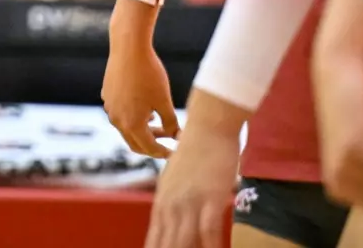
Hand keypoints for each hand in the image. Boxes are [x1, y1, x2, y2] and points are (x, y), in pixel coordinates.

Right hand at [105, 0, 180, 157]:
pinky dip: (133, 117)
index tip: (175, 152)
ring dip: (142, 130)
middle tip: (167, 142)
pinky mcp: (107, 96)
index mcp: (132, 125)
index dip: (164, 152)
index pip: (149, 148)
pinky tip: (144, 106)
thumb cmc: (149, 74)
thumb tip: (177, 137)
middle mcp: (117, 120)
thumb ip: (171, 123)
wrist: (128, 47)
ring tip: (157, 122)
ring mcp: (110, 108)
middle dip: (152, 144)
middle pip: (135, 142)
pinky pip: (120, 114)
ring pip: (127, 128)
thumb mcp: (164, 100)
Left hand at [144, 105, 242, 247]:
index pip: (154, 242)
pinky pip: (208, 232)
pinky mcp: (209, 199)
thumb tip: (172, 221)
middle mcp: (170, 206)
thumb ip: (173, 203)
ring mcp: (188, 203)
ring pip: (183, 243)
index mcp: (161, 203)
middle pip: (166, 247)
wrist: (208, 126)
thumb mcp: (175, 180)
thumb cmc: (195, 151)